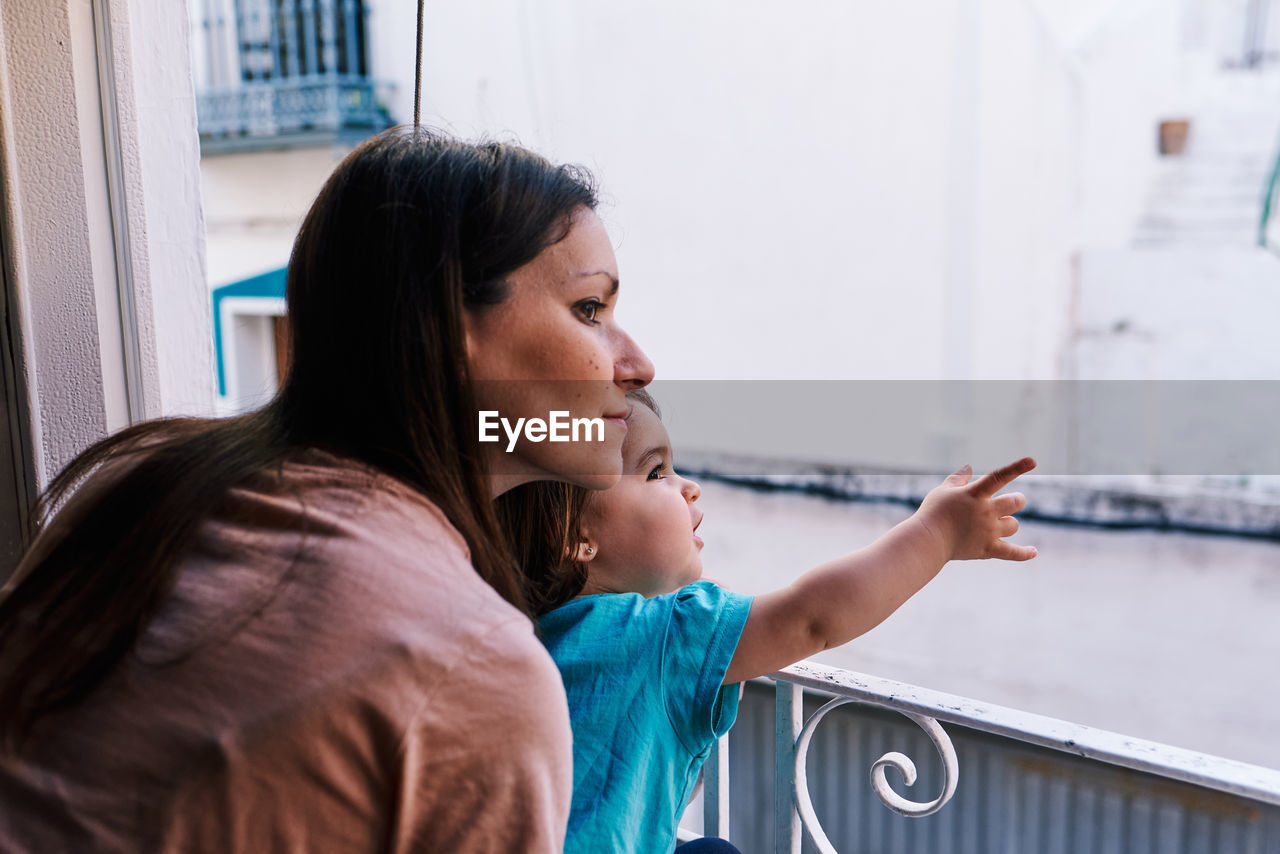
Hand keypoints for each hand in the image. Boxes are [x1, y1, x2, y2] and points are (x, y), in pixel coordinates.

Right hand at [914, 457, 1037, 561]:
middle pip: (1016, 502)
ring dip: (1008, 523)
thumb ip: (958, 479)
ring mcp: (988, 532)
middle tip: (1009, 502)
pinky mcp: (988, 550)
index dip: (1017, 468)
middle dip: (1015, 500)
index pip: (999, 477)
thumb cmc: (932, 513)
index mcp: (975, 494)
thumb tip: (969, 467)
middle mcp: (985, 512)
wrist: (926, 541)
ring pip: (1013, 525)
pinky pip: (1013, 553)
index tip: (1032, 461)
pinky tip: (1033, 551)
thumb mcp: (942, 491)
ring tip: (995, 525)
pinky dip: (1024, 553)